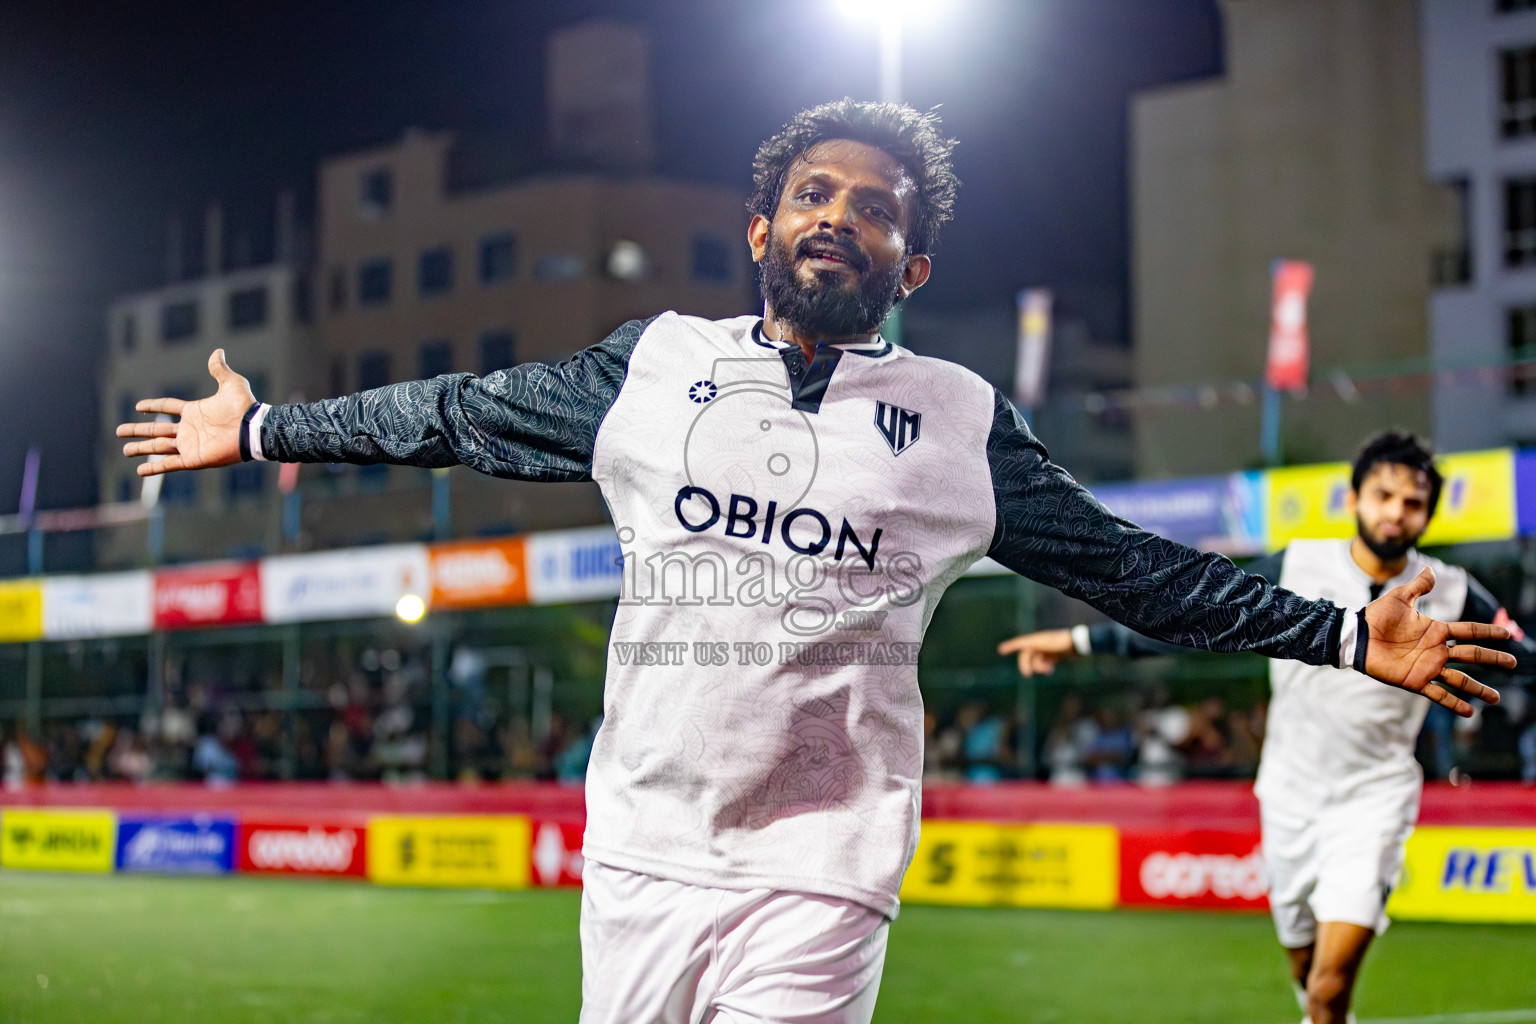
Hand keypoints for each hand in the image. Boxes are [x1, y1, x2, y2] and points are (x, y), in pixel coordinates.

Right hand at [117, 349, 254, 475]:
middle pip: (156, 430)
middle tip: (119, 431)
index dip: (153, 406)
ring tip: (125, 451)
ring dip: (141, 448)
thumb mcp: (231, 383)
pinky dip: (155, 467)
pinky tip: (140, 471)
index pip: (167, 407)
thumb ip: (219, 369)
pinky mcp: (193, 459)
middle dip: (137, 431)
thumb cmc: (244, 407)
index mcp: (194, 412)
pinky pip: (170, 464)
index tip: (138, 406)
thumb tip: (218, 351)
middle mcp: (189, 429)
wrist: (253, 429)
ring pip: (158, 447)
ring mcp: (189, 445)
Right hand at [997, 629, 1075, 676]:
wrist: (1077, 644)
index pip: (1020, 643)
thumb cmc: (1060, 642)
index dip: (1010, 646)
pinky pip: (1045, 663)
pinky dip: (1045, 668)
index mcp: (1035, 639)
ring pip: (1036, 661)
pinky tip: (1049, 671)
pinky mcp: (1054, 655)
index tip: (1000, 650)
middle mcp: (1039, 644)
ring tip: (1047, 670)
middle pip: (1027, 656)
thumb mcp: (1043, 644)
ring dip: (1039, 667)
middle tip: (1027, 675)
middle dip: (1026, 665)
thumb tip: (1022, 650)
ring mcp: (1047, 649)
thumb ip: (1031, 647)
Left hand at [1362, 567, 1513, 716]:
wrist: (1356, 637)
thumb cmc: (1376, 617)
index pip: (1469, 631)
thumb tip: (1431, 570)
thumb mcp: (1399, 598)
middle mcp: (1437, 650)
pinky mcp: (1415, 681)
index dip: (1488, 632)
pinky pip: (1438, 694)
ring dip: (1478, 688)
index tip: (1508, 635)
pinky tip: (1470, 711)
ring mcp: (1428, 667)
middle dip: (1493, 659)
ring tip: (1496, 698)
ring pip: (1460, 679)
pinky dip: (1453, 702)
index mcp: (1436, 630)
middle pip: (1472, 655)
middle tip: (1513, 663)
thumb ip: (1418, 587)